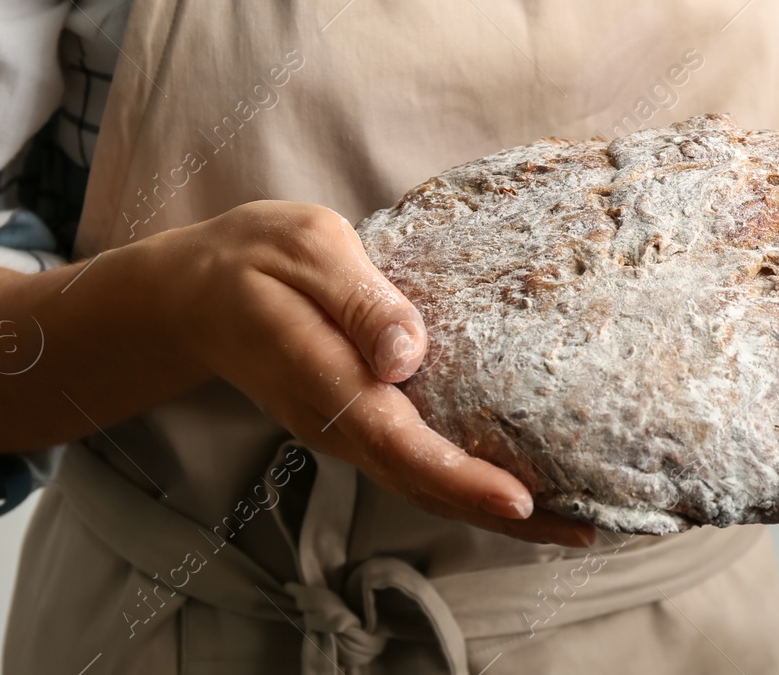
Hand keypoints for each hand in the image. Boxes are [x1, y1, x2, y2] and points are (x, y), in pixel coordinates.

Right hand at [153, 201, 595, 546]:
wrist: (194, 296)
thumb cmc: (255, 260)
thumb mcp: (307, 249)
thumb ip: (359, 300)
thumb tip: (408, 353)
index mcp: (325, 377)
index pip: (399, 442)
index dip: (460, 478)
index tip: (519, 500)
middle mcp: (336, 420)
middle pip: (422, 482)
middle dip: (500, 514)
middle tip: (584, 529)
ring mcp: (344, 429)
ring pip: (421, 483)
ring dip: (491, 508)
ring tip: (570, 519)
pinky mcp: (356, 422)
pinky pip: (415, 465)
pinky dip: (466, 484)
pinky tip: (514, 484)